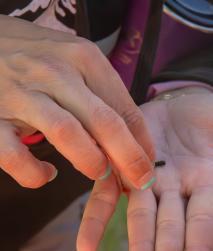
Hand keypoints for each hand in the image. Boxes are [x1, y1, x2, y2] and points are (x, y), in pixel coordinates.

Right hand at [0, 15, 153, 188]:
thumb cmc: (36, 58)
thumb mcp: (74, 62)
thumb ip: (104, 97)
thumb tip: (139, 145)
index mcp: (83, 59)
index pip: (125, 108)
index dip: (143, 144)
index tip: (150, 166)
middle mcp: (54, 72)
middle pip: (104, 122)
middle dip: (129, 158)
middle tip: (140, 182)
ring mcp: (20, 93)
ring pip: (66, 133)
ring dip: (90, 161)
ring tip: (99, 173)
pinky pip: (14, 154)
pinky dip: (33, 173)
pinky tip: (45, 174)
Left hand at [77, 86, 212, 250]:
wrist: (188, 98)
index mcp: (207, 184)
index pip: (203, 223)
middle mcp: (177, 189)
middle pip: (170, 228)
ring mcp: (148, 178)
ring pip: (141, 217)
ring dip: (139, 248)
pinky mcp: (122, 164)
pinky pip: (104, 195)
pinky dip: (94, 220)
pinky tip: (84, 249)